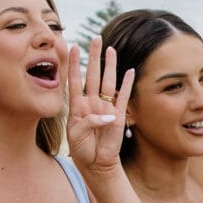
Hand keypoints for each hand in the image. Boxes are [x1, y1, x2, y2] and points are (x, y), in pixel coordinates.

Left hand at [66, 35, 132, 176]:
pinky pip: (124, 96)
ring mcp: (105, 108)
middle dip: (94, 56)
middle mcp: (91, 103)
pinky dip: (128, 84)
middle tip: (96, 39)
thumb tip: (107, 115)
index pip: (75, 80)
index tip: (72, 47)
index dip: (74, 64)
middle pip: (93, 74)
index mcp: (77, 106)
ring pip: (108, 81)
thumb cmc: (82, 150)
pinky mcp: (119, 115)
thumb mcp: (76, 134)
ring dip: (110, 65)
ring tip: (110, 49)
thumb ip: (88, 122)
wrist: (96, 164)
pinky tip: (130, 71)